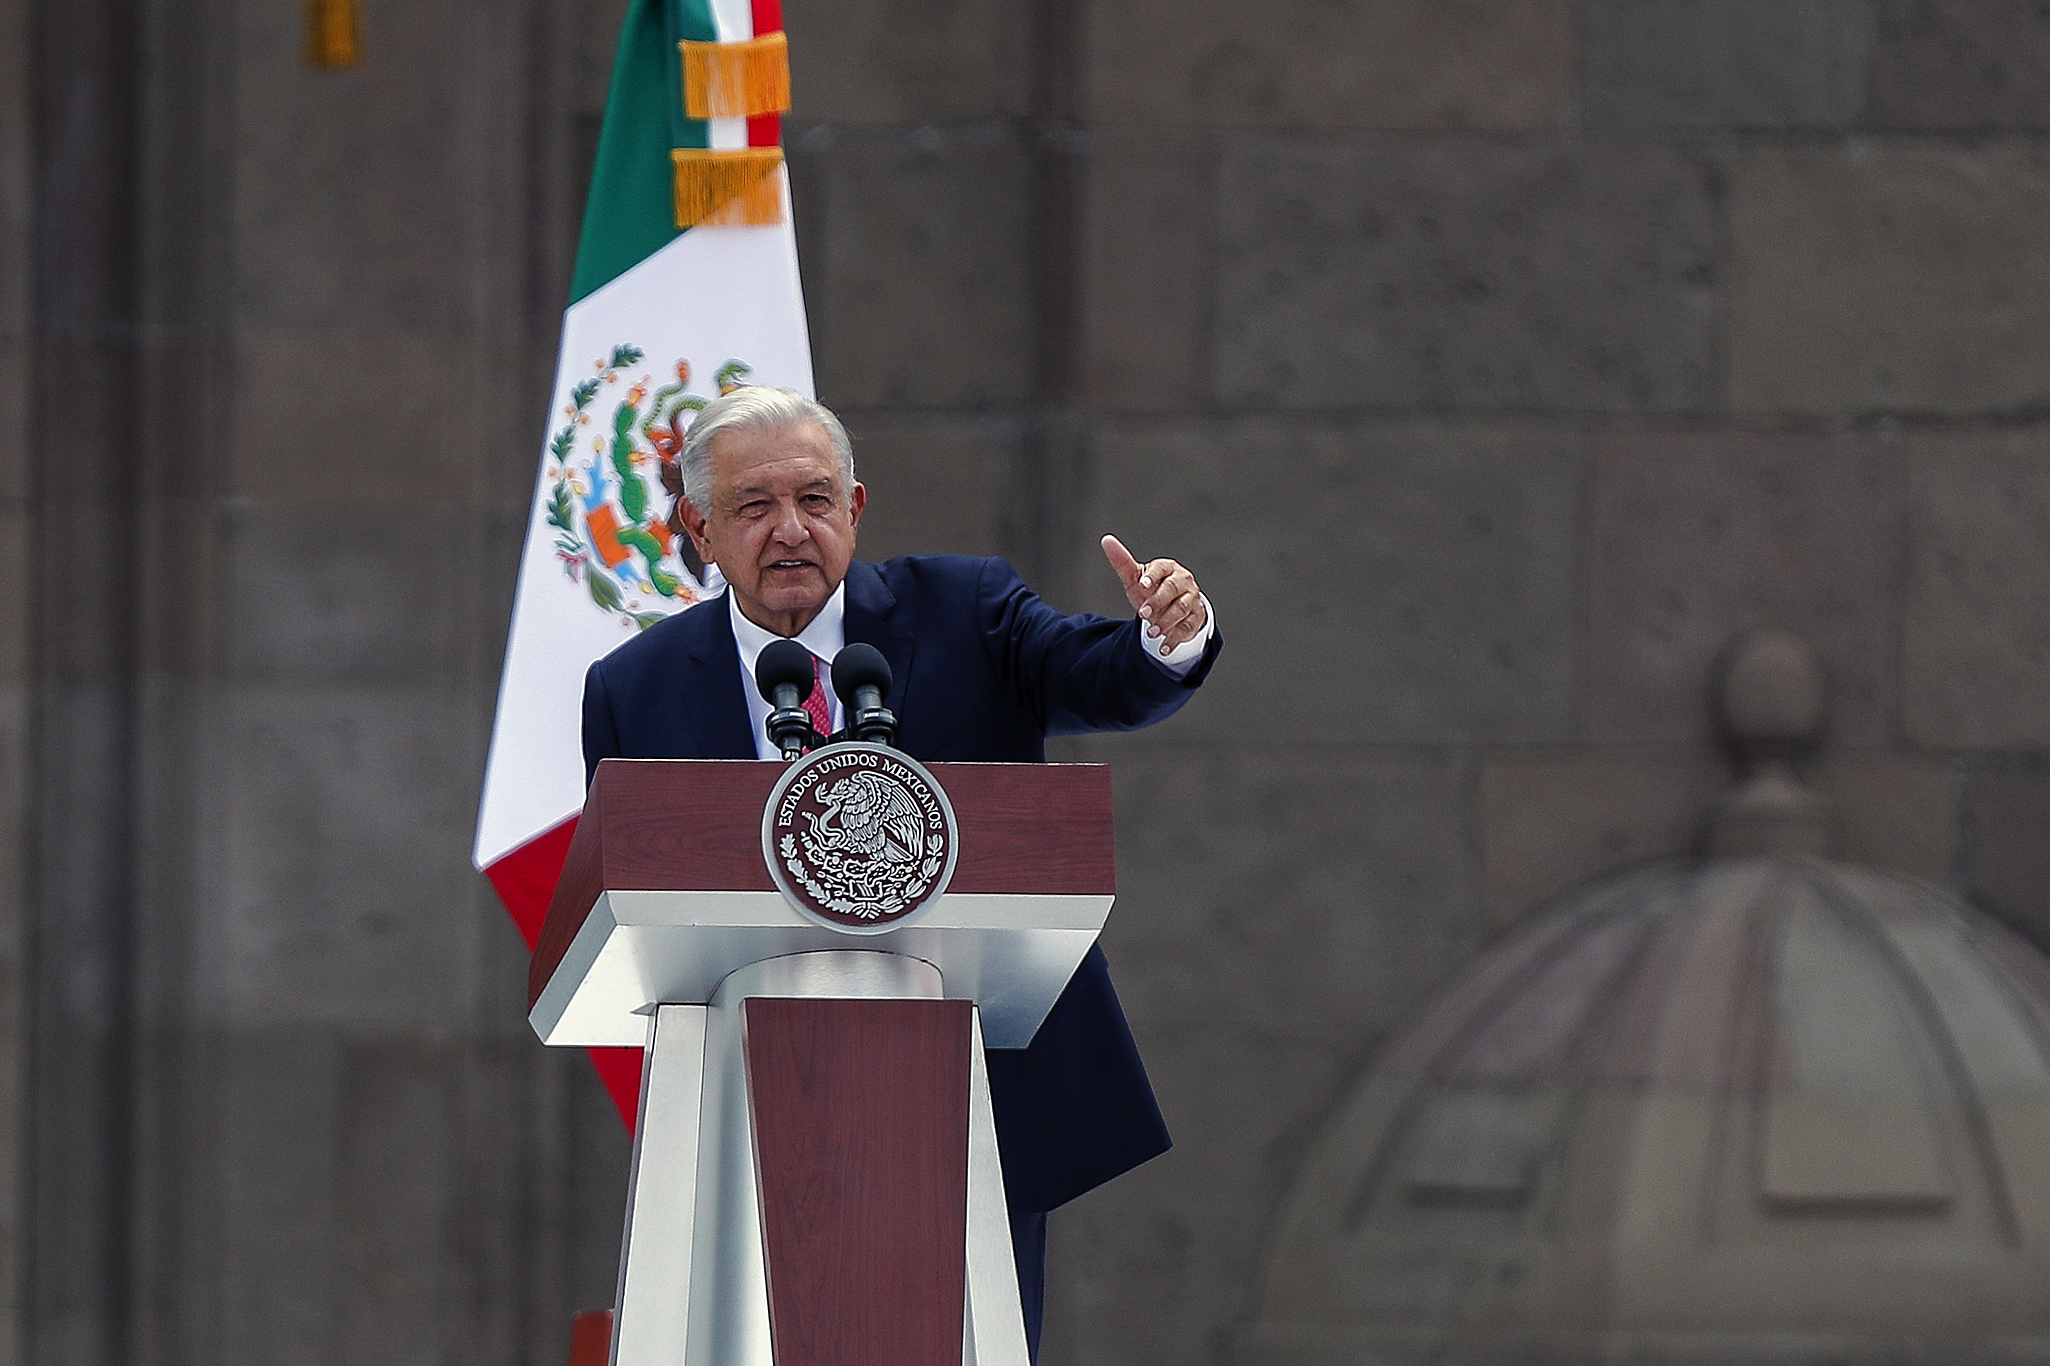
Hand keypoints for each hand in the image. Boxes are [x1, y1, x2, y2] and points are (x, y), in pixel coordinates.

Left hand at [1101, 534, 1207, 655]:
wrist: (1169, 607)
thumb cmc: (1150, 589)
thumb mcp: (1135, 578)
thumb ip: (1122, 562)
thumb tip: (1107, 541)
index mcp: (1168, 568)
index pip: (1162, 569)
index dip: (1152, 576)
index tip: (1142, 585)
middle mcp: (1183, 581)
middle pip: (1174, 589)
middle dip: (1158, 602)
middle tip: (1143, 614)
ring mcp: (1192, 599)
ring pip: (1182, 608)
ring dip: (1166, 622)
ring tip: (1152, 632)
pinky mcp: (1196, 617)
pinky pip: (1188, 627)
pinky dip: (1175, 638)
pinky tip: (1163, 647)